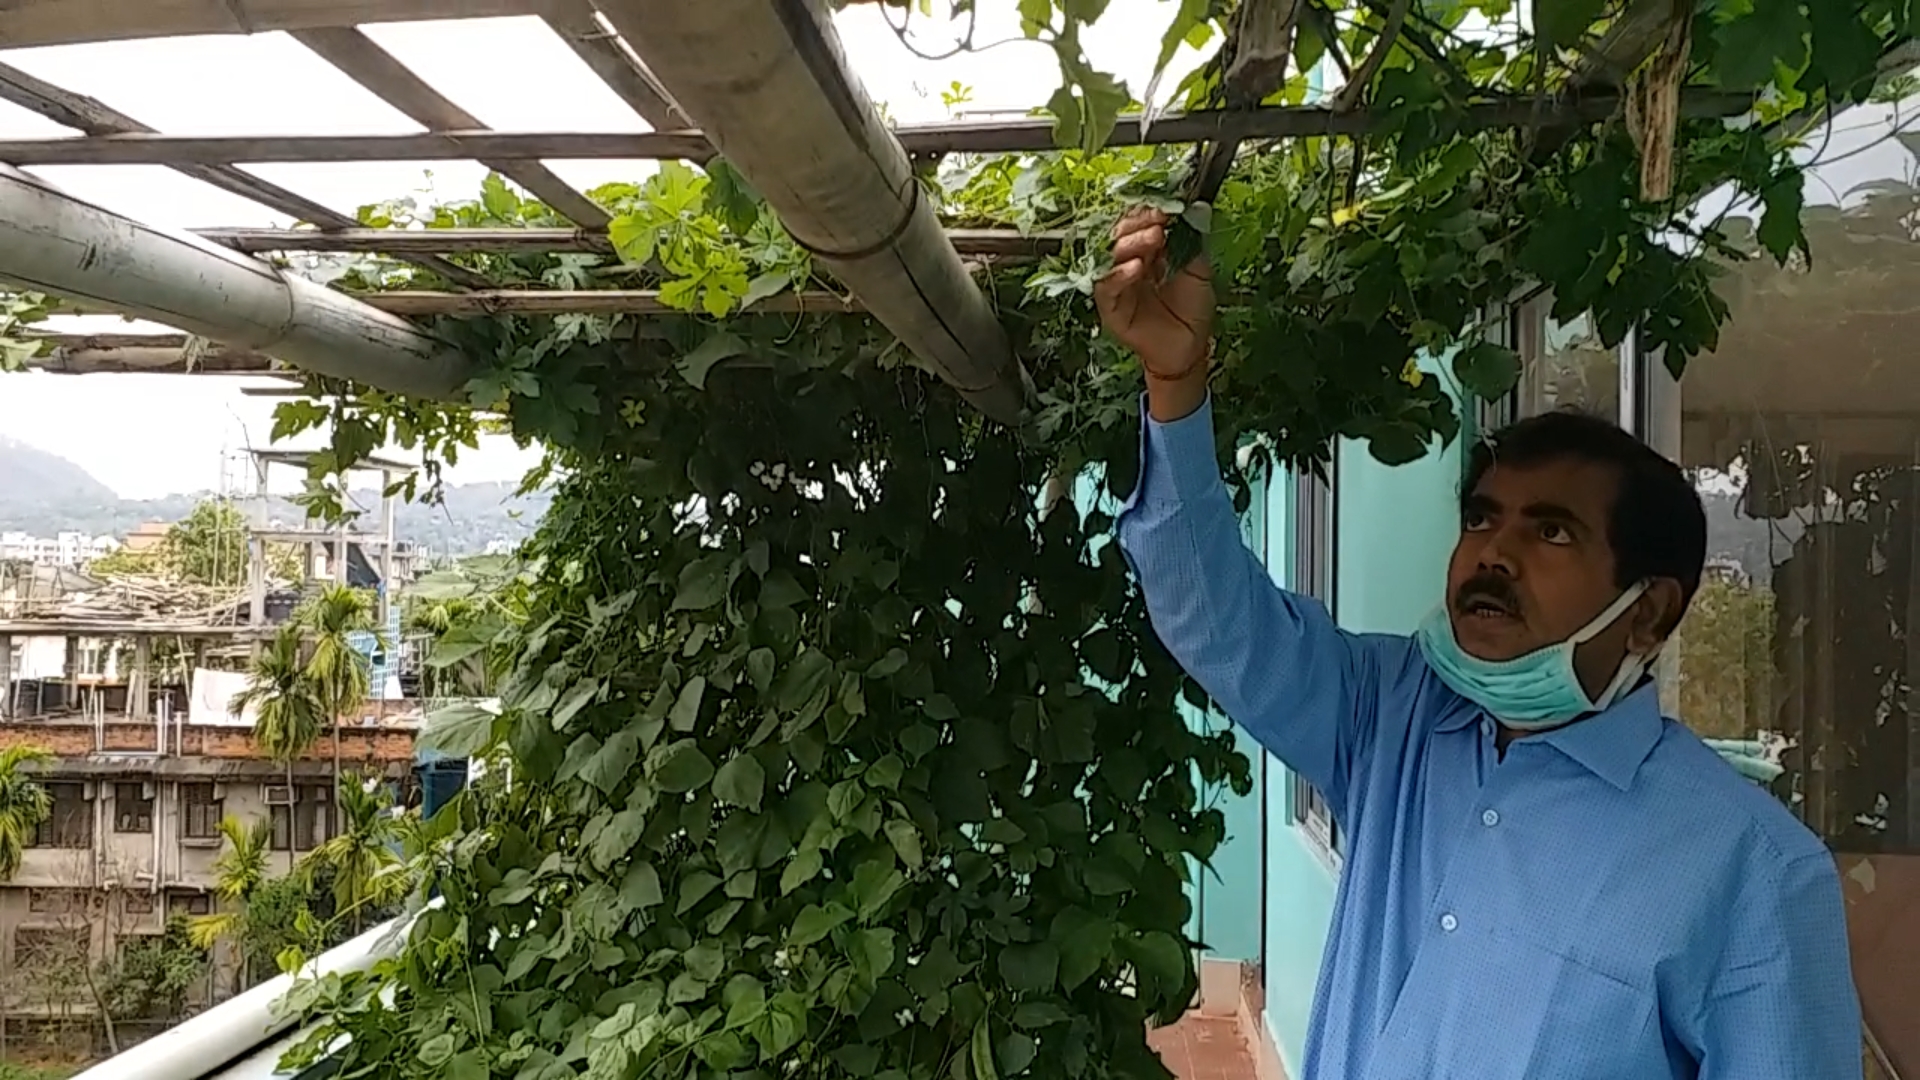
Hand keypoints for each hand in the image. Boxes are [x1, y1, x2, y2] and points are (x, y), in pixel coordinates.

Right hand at [1094, 207, 1214, 381]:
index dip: (1149, 213)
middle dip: (1138, 224)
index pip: (1138, 223)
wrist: (1190, 347)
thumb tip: (1192, 210)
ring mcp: (1117, 284)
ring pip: (1109, 256)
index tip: (1165, 209)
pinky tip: (1135, 268)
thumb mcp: (1198, 269)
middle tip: (1158, 223)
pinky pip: (1106, 287)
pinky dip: (1118, 275)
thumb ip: (1191, 241)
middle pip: (1120, 235)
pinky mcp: (1110, 307)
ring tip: (1152, 239)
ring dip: (1129, 244)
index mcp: (1147, 250)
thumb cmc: (1192, 309)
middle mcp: (1128, 263)